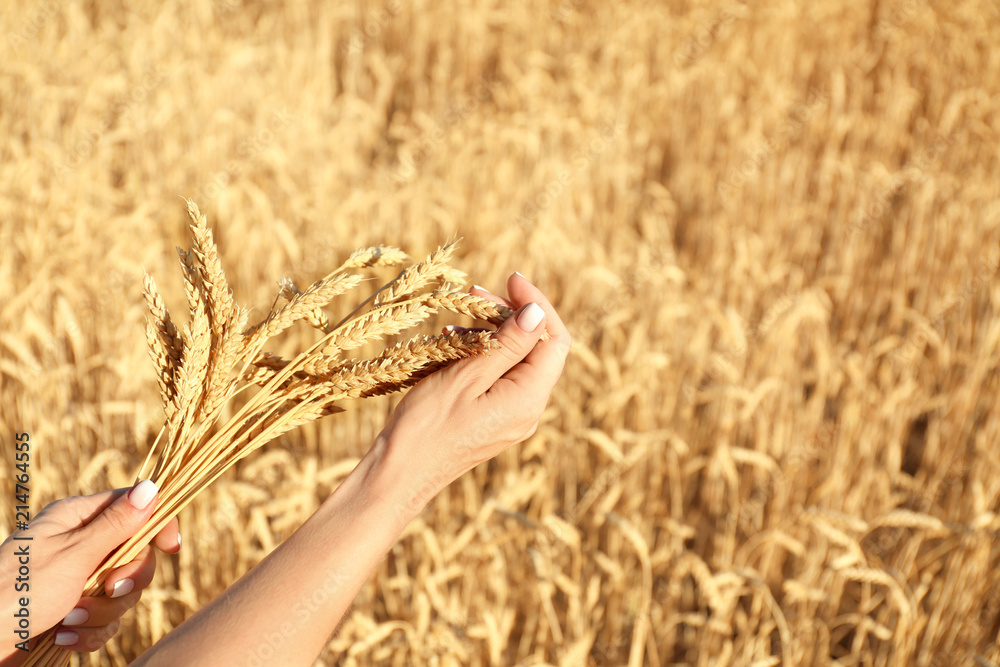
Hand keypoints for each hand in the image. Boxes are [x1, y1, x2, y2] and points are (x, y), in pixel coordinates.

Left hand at [0, 480, 179, 656]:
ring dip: (100, 613)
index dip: (158, 526)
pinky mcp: (74, 611)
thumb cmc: (16, 593)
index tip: (170, 549)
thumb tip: (152, 487)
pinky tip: (62, 637)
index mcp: (77, 519)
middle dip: (125, 581)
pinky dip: (88, 632)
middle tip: (106, 590)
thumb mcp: (73, 555)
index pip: (135, 508)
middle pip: (135, 555)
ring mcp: (77, 580)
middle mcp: (80, 545)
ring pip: (122, 592)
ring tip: (67, 620)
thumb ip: (117, 524)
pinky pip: (105, 620)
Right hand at [375, 272, 570, 513]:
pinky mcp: (493, 420)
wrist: (400, 475)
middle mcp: (529, 410)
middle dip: (511, 316)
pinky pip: (498, 378)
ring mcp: (512, 417)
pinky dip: (481, 355)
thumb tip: (537, 312)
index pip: (554, 340)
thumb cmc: (428, 426)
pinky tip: (454, 343)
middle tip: (475, 294)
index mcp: (529, 399)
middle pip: (537, 349)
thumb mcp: (467, 375)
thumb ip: (507, 344)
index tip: (511, 279)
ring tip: (458, 318)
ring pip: (515, 362)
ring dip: (492, 334)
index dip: (538, 305)